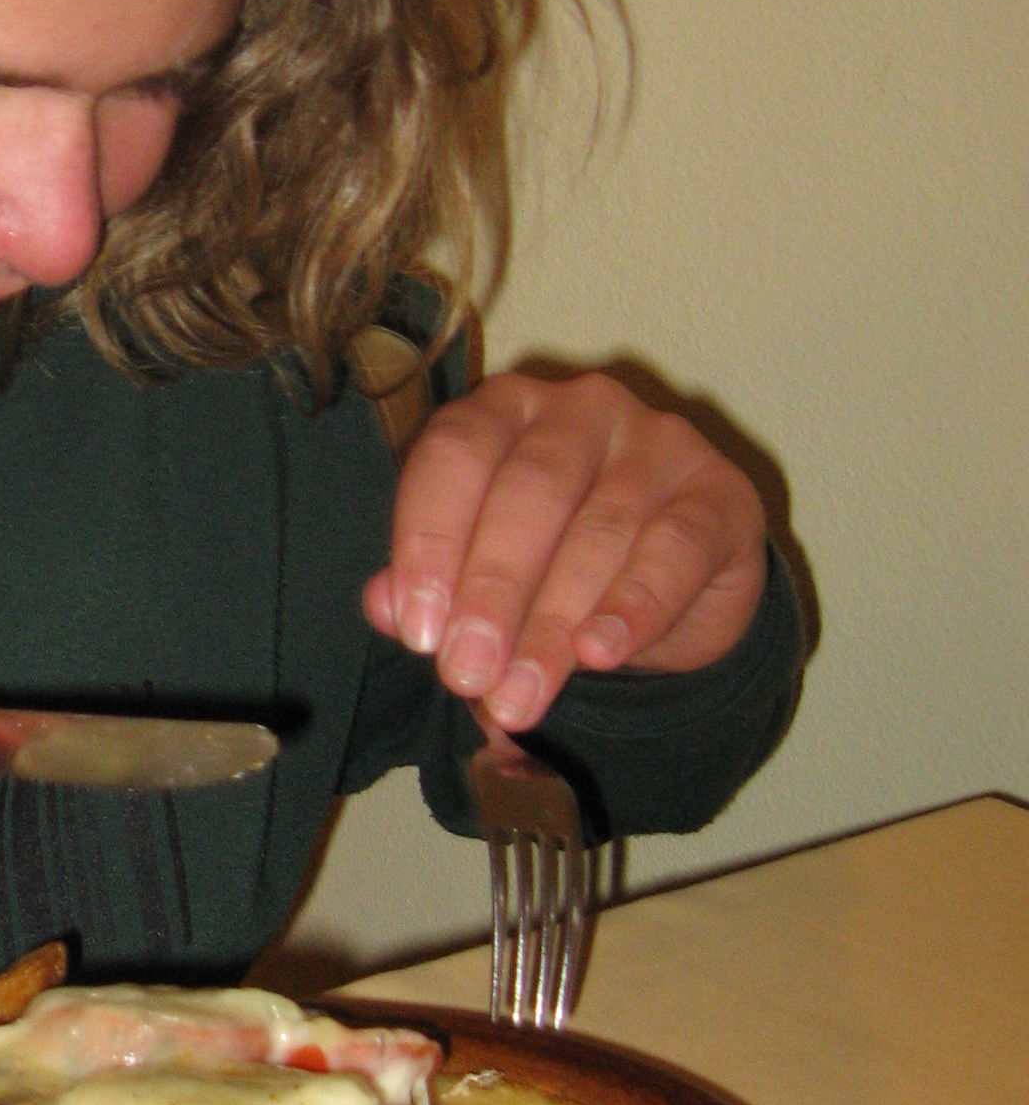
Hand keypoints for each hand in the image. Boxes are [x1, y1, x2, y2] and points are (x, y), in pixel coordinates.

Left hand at [361, 372, 766, 736]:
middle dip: (490, 592)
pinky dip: (633, 605)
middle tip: (466, 674)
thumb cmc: (556, 563)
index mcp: (503, 411)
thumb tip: (384, 606)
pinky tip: (600, 652)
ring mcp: (657, 443)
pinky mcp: (719, 494)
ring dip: (552, 623)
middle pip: (527, 492)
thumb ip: (432, 583)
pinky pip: (674, 548)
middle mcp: (580, 409)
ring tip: (519, 694)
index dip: (429, 541)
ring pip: (599, 529)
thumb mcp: (484, 574)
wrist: (675, 587)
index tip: (419, 630)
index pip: (455, 454)